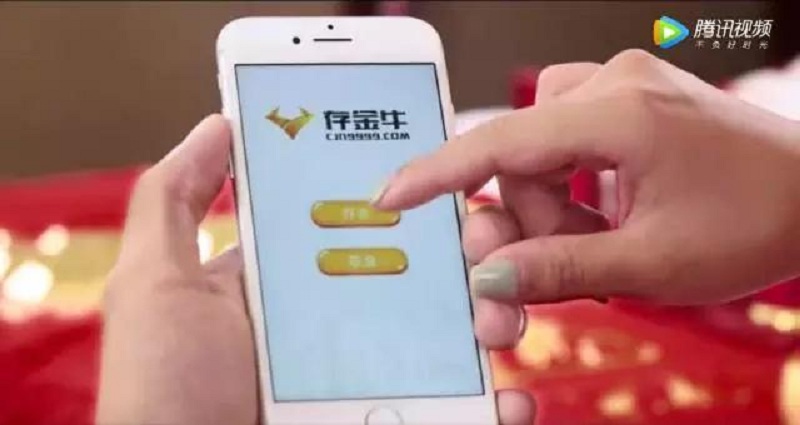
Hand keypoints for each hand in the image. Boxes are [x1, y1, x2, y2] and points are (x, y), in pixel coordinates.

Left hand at [95, 115, 534, 424]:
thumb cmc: (161, 391)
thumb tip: (221, 124)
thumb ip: (175, 200)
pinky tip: (507, 395)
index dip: (402, 204)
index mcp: (287, 286)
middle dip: (464, 262)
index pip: (357, 228)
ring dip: (489, 326)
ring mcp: (364, 379)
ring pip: (448, 342)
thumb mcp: (156, 285)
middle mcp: (331, 328)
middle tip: (489, 252)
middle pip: (416, 280)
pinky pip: (453, 408)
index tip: (446, 185)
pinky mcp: (387, 416)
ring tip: (499, 322)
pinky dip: (493, 404)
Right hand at [372, 49, 799, 329]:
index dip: (440, 174)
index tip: (395, 196)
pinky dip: (574, 186)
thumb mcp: (652, 262)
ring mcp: (624, 85)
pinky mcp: (629, 98)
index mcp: (620, 114)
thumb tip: (491, 275)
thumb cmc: (757, 219)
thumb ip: (560, 268)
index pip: (501, 142)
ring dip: (555, 206)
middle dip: (532, 218)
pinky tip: (607, 213)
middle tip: (564, 262)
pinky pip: (568, 140)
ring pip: (540, 151)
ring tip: (602, 240)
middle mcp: (615, 83)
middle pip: (521, 157)